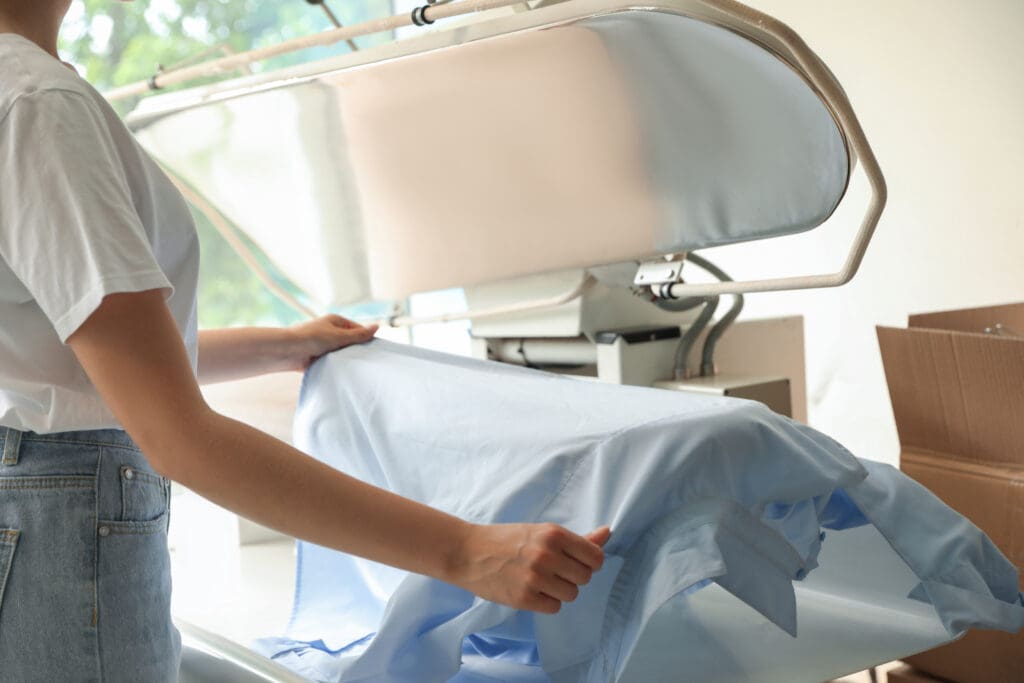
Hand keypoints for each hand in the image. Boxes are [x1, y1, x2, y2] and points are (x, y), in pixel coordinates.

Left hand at [287, 315, 378, 370]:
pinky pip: (331, 361)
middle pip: (349, 341)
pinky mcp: (317, 357)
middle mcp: (329, 331)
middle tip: (366, 360)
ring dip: (345, 359)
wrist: (288, 351)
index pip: (357, 329)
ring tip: (355, 367)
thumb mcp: (340, 336)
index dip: (365, 338)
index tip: (374, 350)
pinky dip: (336, 365)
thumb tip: (377, 326)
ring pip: (340, 352)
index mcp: (336, 321)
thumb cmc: (312, 338)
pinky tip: (343, 372)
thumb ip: (359, 334)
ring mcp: (323, 344)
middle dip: (355, 350)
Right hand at [449, 523, 611, 613]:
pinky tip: (531, 591)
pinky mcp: (523, 598)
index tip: (575, 562)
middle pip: (585, 578)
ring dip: (560, 591)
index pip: (595, 557)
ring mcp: (535, 578)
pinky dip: (546, 602)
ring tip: (540, 581)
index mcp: (553, 534)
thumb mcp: (542, 532)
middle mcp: (547, 555)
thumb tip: (608, 533)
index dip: (589, 562)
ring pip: (572, 595)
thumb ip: (577, 539)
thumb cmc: (506, 540)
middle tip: (552, 571)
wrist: (468, 552)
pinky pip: (554, 608)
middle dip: (572, 577)